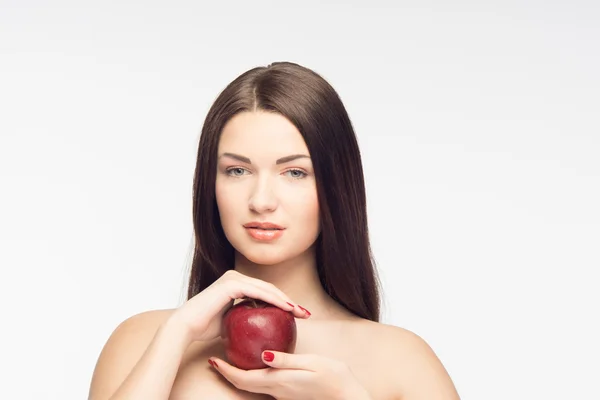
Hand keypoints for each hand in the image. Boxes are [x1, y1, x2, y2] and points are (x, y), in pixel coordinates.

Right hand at [170, 270, 309, 342]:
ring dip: (285, 301)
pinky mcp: (231, 284)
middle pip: (269, 289)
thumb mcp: (230, 322)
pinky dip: (274, 300)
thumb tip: (257, 327)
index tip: (297, 314)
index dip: (282, 302)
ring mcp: (233, 278)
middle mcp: (235, 277)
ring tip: (299, 312)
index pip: (264, 292)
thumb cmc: (205, 327)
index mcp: (235, 283)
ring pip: (267, 289)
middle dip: (288, 301)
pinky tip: (287, 309)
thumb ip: (243, 318)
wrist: (186, 327)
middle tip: (304, 313)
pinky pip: (259, 292)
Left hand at [207, 351, 371, 399]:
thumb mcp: (312, 363)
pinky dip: (253, 376)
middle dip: (228, 374)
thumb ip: (286, 360)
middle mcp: (277, 390)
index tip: (213, 359)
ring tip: (231, 360)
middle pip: (244, 384)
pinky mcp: (289, 393)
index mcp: (279, 381)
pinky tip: (256, 364)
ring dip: (239, 376)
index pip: (244, 378)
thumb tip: (263, 355)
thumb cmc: (335, 378)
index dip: (226, 370)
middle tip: (216, 360)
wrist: (349, 398)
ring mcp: (283, 394)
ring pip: (253, 386)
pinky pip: (264, 385)